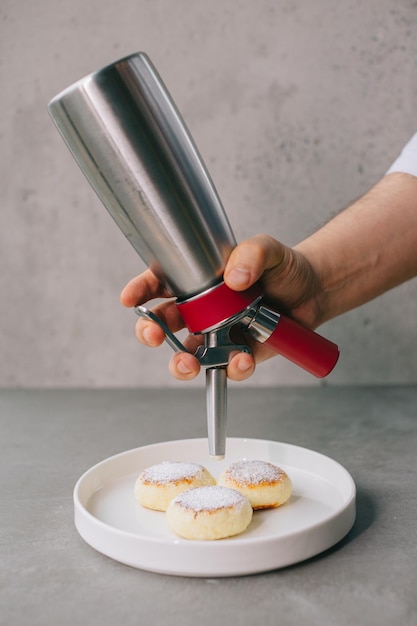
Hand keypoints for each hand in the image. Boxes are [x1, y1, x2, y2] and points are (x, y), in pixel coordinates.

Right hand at [120, 234, 320, 380]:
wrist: (313, 292)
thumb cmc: (283, 267)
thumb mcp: (268, 249)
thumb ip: (252, 254)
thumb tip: (234, 279)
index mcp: (197, 281)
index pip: (159, 284)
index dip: (140, 291)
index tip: (131, 298)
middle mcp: (200, 310)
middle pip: (162, 325)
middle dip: (150, 332)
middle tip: (154, 335)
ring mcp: (217, 335)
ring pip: (186, 355)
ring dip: (181, 364)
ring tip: (190, 364)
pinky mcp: (238, 354)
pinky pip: (227, 368)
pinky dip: (232, 368)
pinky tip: (243, 359)